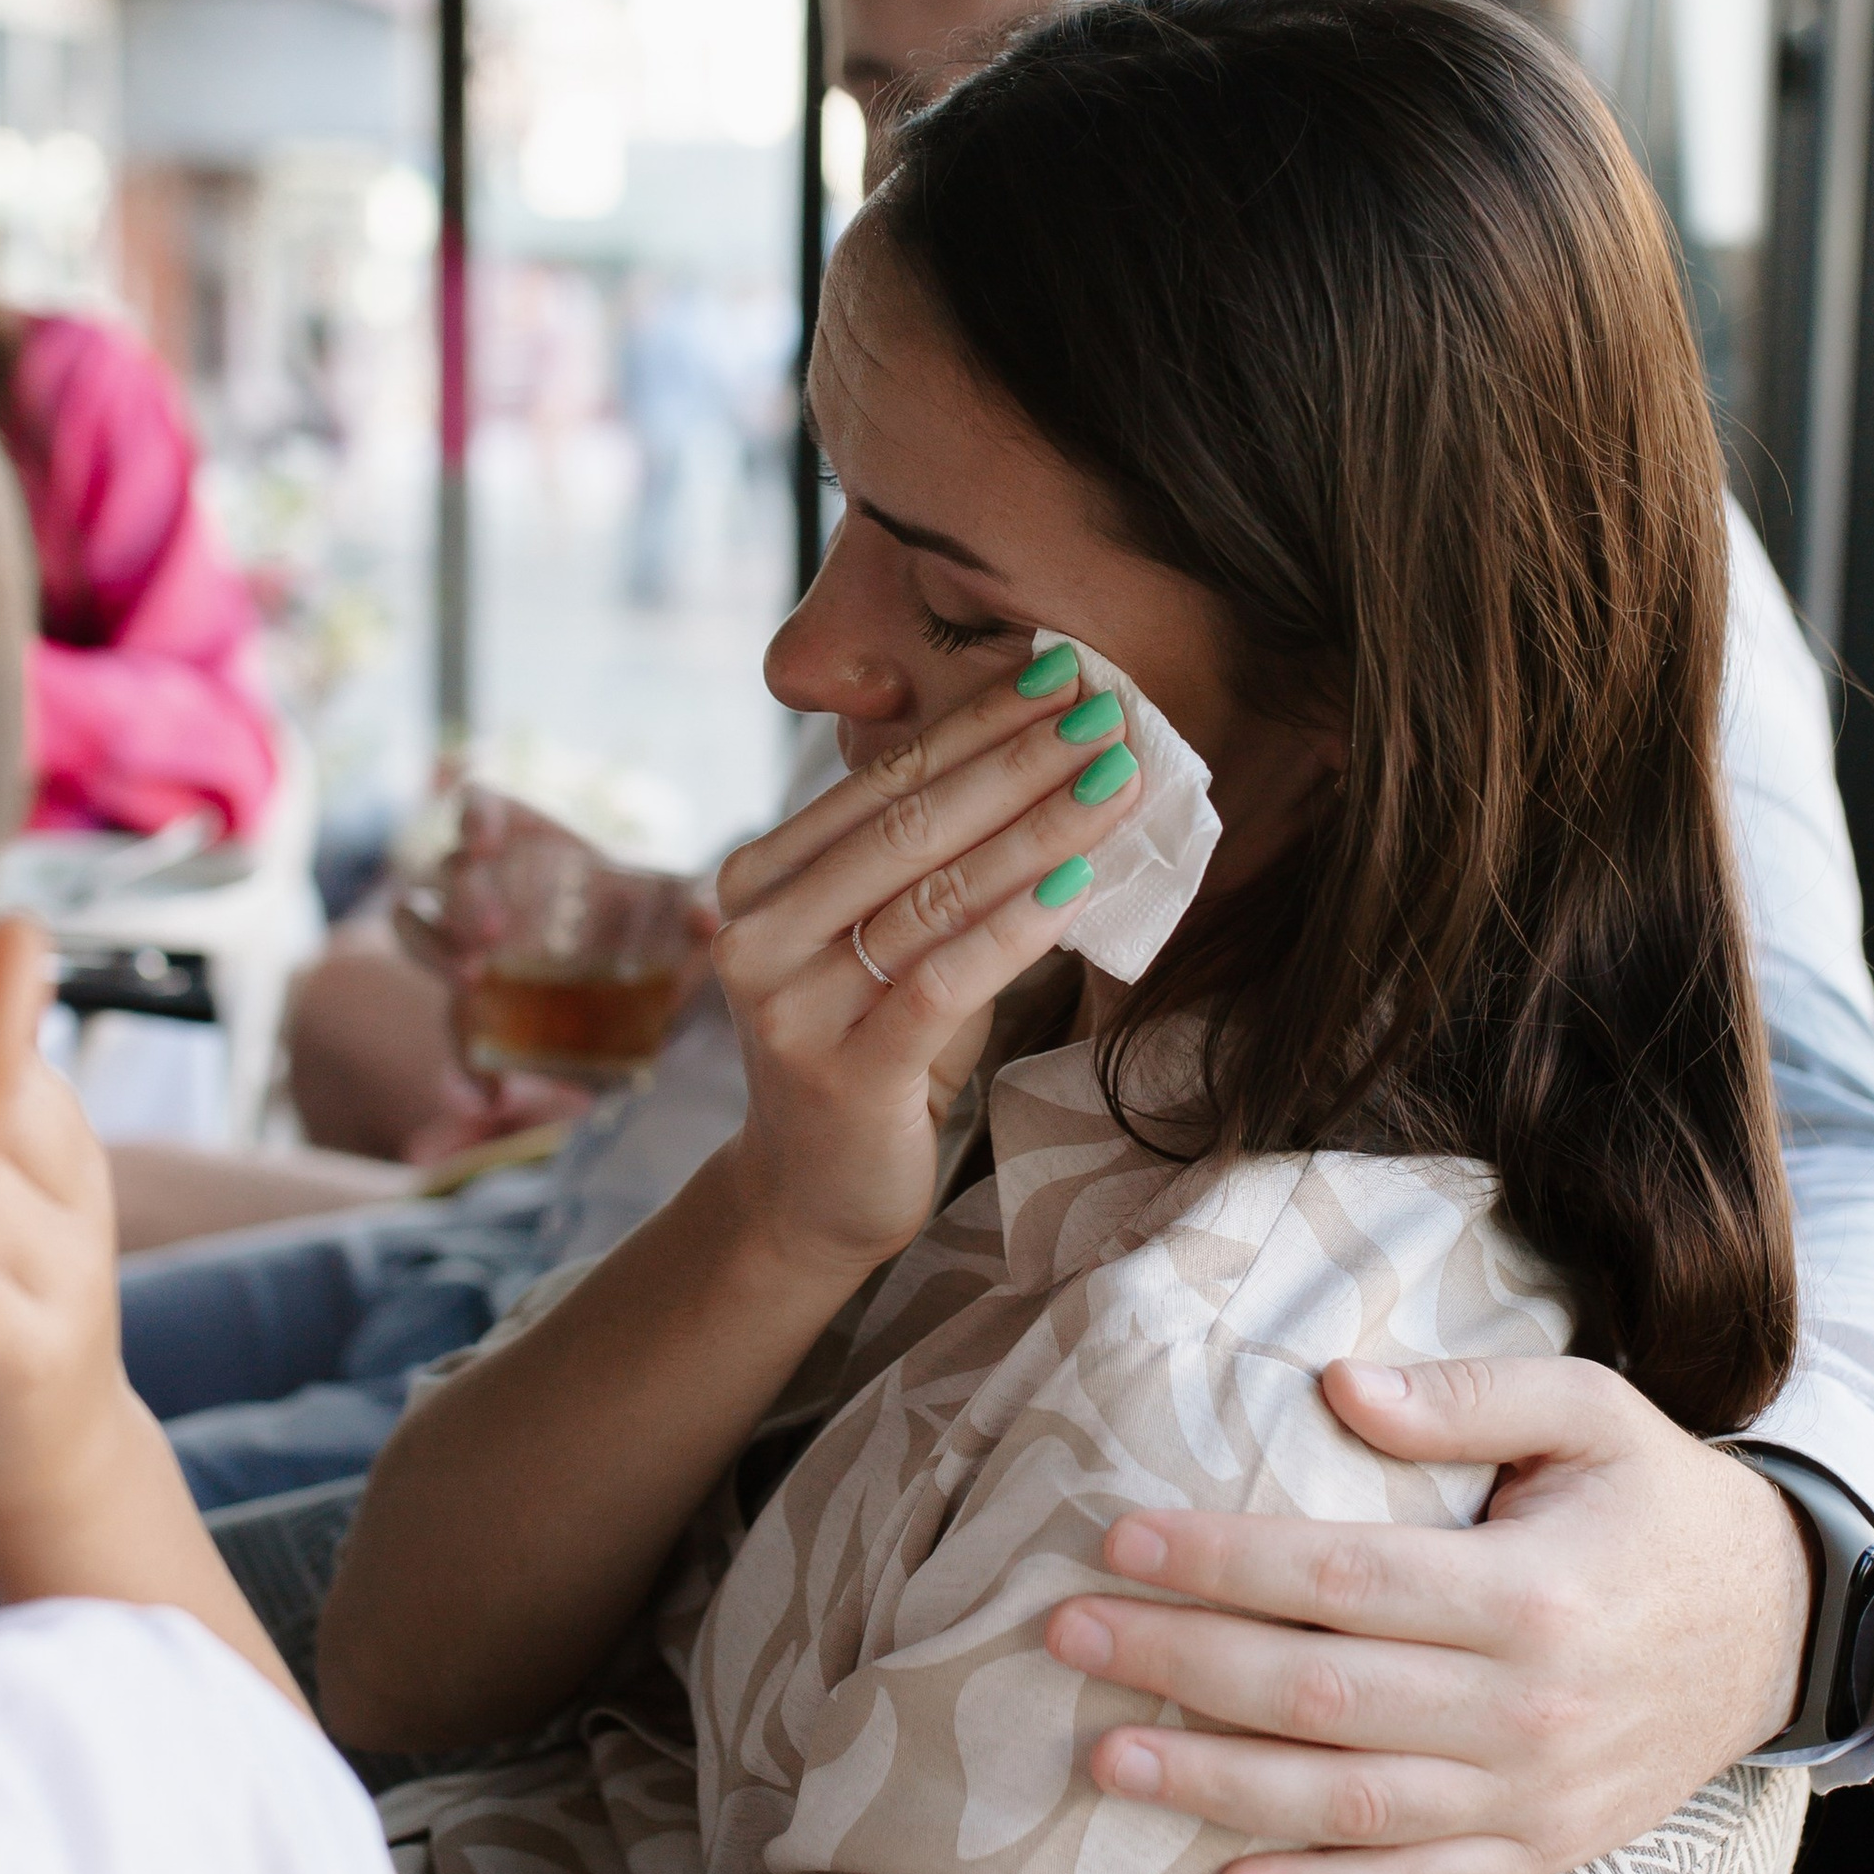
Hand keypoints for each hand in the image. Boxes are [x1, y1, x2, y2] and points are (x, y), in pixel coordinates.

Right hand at [708, 659, 1142, 1278]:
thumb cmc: (869, 1052)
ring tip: (1116, 782)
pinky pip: (943, 980)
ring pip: (933, 895)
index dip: (978, 724)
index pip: (883, 782)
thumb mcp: (882, 945)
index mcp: (759, 880)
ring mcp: (790, 1005)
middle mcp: (757, 933)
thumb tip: (1048, 759)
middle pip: (911, 826)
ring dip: (1038, 830)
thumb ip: (926, 868)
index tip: (1063, 676)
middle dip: (1020, 761)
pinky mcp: (842, 1071)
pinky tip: (1078, 884)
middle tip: (1108, 712)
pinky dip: (1016, 928)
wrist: (809, 1197)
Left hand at [1056, 1353, 1820, 1873]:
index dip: (1222, 1560)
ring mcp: (1536, 1798)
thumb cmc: (1658, 1501)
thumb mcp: (1594, 1410)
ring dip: (1216, 1788)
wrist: (1782, 1627)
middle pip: (1321, 1695)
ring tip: (1105, 1758)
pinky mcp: (1542, 1853)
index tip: (1117, 1538)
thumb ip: (1470, 1392)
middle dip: (1180, 1665)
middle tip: (1066, 1638)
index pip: (1342, 1577)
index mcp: (1533, 1592)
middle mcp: (1530, 1708)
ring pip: (1350, 1806)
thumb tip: (1337, 1387)